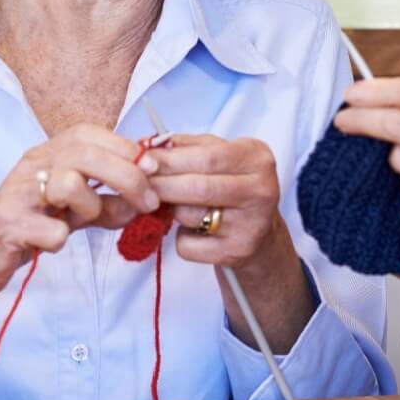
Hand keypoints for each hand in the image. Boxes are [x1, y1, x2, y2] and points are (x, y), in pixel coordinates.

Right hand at [0, 124, 158, 366]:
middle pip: (86, 153)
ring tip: (86, 222)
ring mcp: (17, 195)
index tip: (154, 169)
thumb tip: (149, 198)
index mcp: (47, 154)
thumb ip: (108, 201)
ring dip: (91, 206)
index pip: (90, 133)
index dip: (126, 147)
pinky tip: (53, 242)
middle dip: (127, 176)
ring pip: (69, 184)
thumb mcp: (73, 210)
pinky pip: (51, 230)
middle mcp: (31, 166)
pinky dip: (60, 239)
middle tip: (148, 202)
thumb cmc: (29, 225)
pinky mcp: (7, 227)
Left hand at [153, 133, 314, 352]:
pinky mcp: (236, 253)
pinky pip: (187, 245)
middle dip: (160, 184)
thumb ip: (186, 147)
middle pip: (198, 187)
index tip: (142, 161)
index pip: (207, 157)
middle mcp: (261, 190)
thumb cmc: (232, 185)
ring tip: (173, 205)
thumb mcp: (219, 155)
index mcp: (257, 158)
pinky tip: (194, 231)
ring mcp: (251, 224)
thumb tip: (146, 148)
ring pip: (188, 215)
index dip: (169, 160)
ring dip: (169, 210)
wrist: (260, 232)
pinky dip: (180, 238)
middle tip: (138, 183)